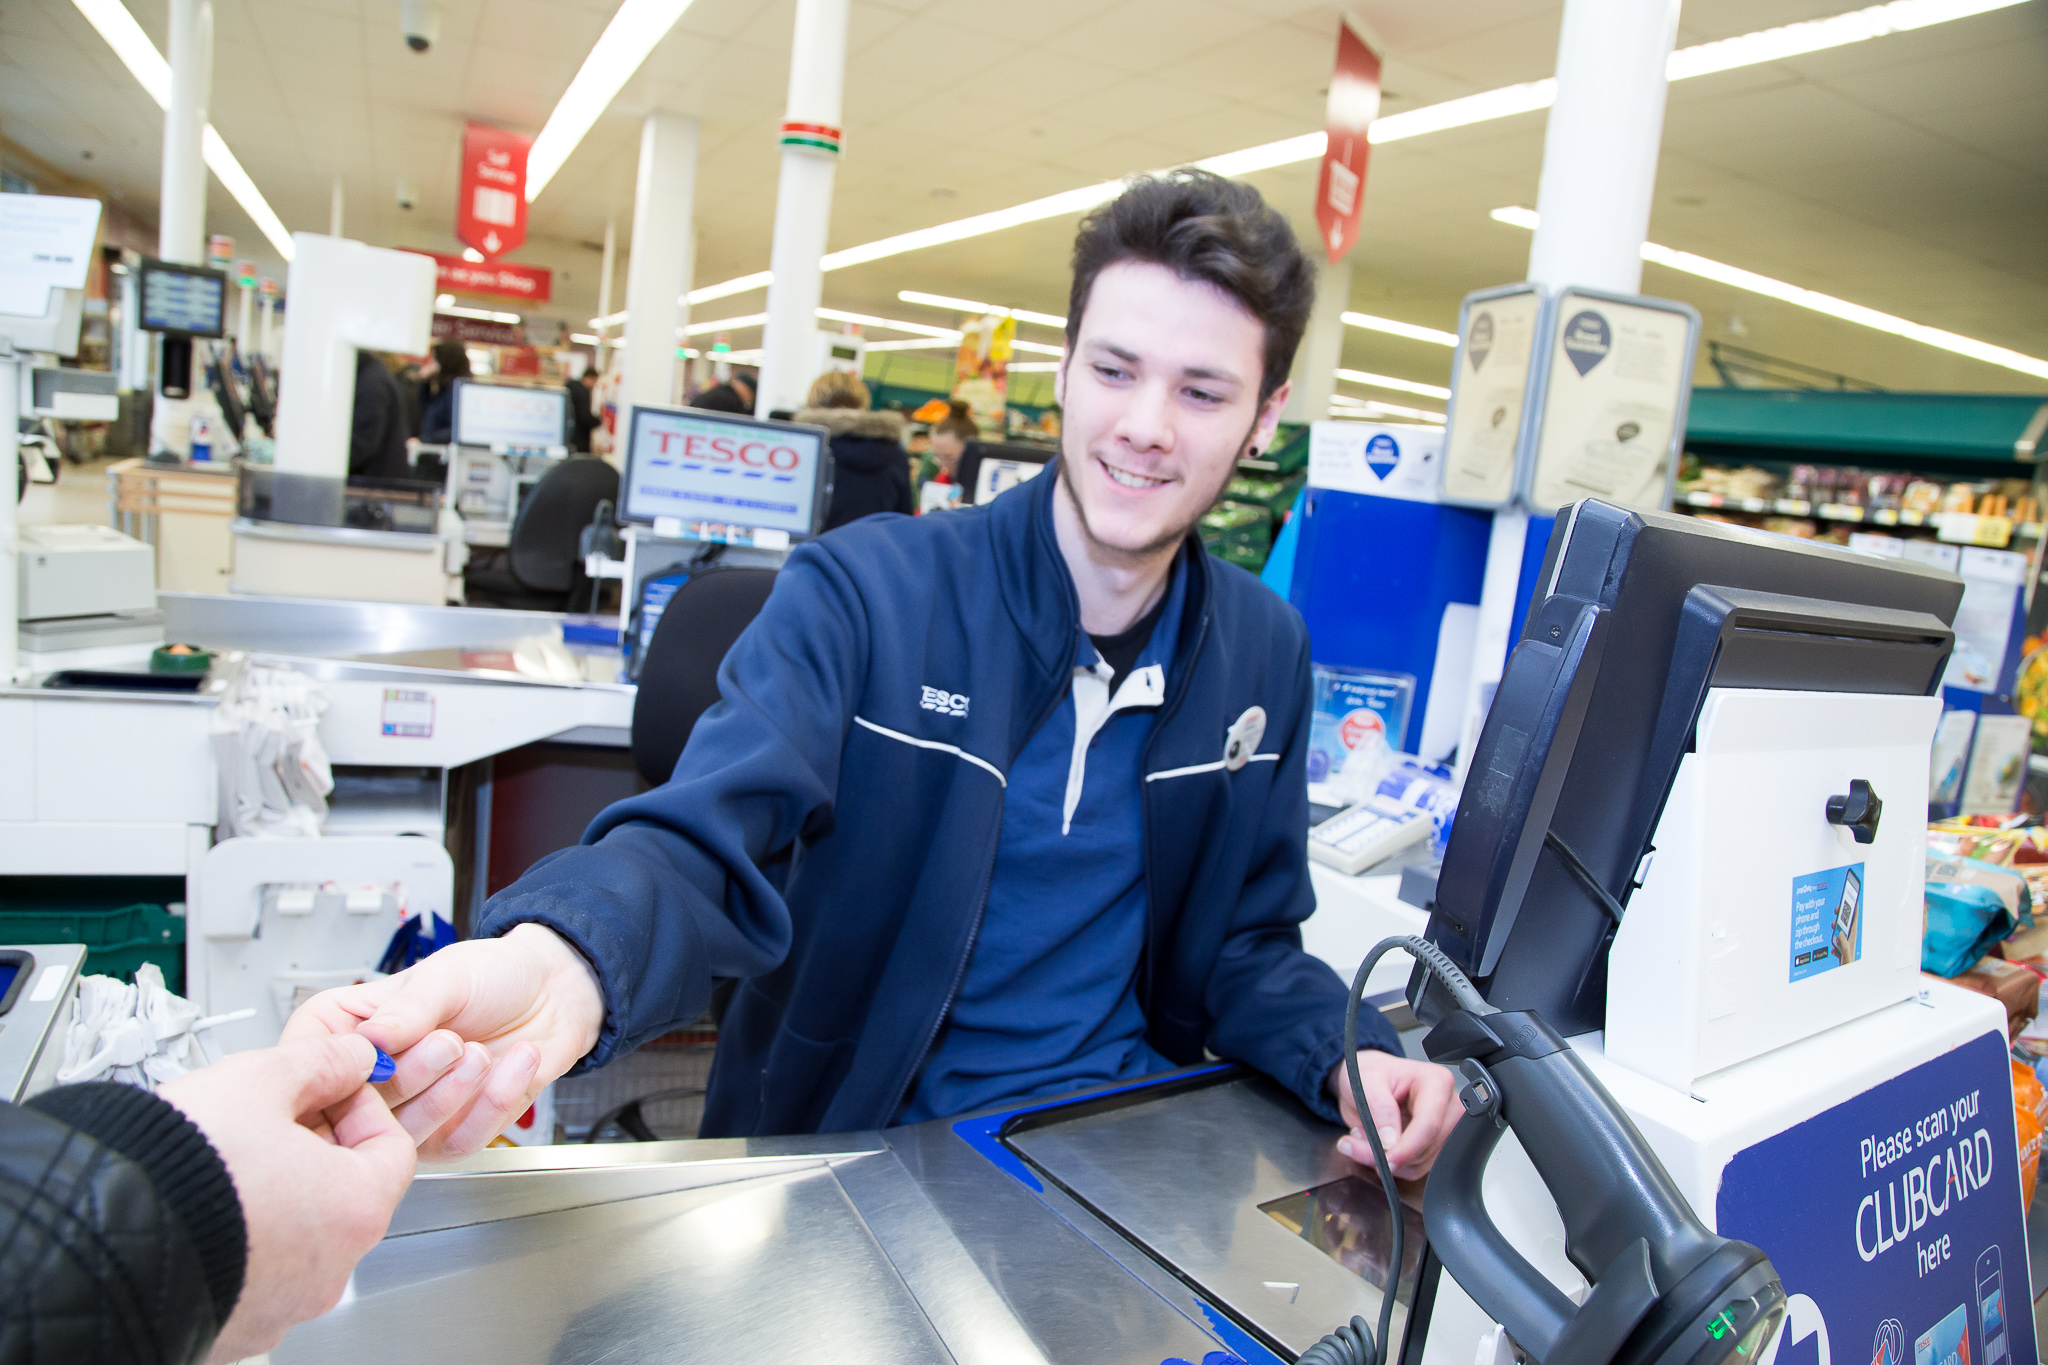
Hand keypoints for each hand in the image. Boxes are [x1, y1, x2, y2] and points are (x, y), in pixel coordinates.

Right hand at [156, 1034, 415, 1363]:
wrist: (94, 1242)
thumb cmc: (179, 1170)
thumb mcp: (258, 1080)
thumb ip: (321, 1062)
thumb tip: (352, 1057)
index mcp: (354, 1210)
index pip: (392, 1148)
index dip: (360, 1107)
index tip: (329, 1090)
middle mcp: (329, 1270)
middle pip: (346, 1194)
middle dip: (316, 1149)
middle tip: (274, 1119)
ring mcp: (283, 1305)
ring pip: (301, 1236)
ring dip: (279, 1194)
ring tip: (231, 1160)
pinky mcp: (236, 1325)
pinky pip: (256, 1272)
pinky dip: (244, 1238)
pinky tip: (206, 1208)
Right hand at [281, 924, 604, 1159]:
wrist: (553, 991)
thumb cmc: (491, 974)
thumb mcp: (446, 976)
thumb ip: (410, 1009)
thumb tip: (373, 1037)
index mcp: (350, 1031)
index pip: (311, 1067)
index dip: (333, 1075)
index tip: (373, 1062)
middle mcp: (372, 1080)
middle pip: (356, 1112)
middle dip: (409, 1079)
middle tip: (448, 1042)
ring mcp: (409, 1114)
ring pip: (404, 1136)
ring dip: (450, 1095)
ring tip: (480, 1052)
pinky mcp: (452, 1134)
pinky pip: (459, 1142)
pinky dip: (492, 1102)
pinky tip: (514, 1062)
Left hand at [1326, 1050, 1463, 1179]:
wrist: (1367, 1079)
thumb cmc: (1369, 1072)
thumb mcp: (1365, 1080)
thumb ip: (1379, 1108)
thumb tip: (1390, 1141)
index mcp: (1437, 1082)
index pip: (1429, 1124)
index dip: (1406, 1148)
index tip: (1386, 1161)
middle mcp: (1447, 1107)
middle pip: (1424, 1149)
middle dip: (1388, 1154)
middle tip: (1354, 1143)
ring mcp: (1443, 1129)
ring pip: (1418, 1164)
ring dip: (1385, 1160)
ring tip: (1362, 1137)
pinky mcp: (1434, 1146)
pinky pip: (1414, 1168)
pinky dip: (1391, 1164)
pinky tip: (1375, 1145)